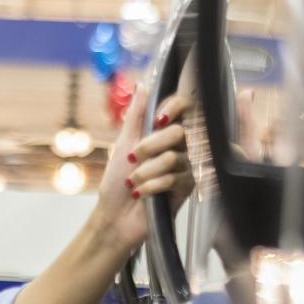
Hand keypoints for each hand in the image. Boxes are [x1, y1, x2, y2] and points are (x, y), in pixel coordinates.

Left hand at [95, 88, 195, 256]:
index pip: (184, 108)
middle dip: (150, 145)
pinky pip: (176, 178)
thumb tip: (143, 84)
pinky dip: (152, 186)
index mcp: (164, 132)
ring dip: (146, 171)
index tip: (158, 119)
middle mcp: (180, 147)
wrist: (115, 218)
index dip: (175, 108)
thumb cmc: (116, 183)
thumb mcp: (123, 143)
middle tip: (133, 158)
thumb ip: (136, 114)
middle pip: (179, 132)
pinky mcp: (188, 188)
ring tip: (133, 182)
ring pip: (174, 157)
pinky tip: (142, 194)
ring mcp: (186, 167)